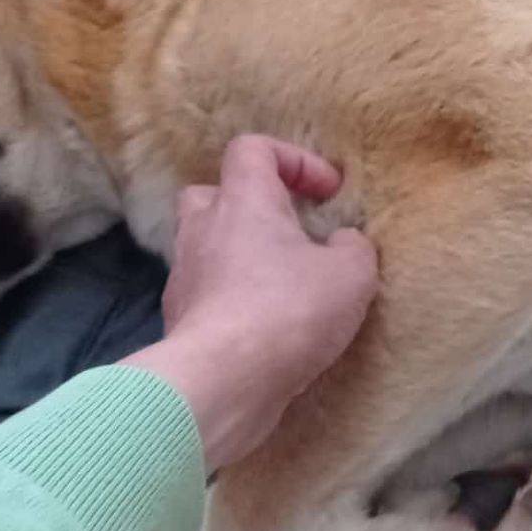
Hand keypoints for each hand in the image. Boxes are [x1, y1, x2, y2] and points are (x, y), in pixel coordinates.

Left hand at [126, 136, 376, 471]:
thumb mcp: (351, 275)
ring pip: (204, 248)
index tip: (327, 193)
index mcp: (243, 201)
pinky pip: (205, 295)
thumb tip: (341, 243)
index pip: (252, 149)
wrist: (223, 381)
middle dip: (247, 206)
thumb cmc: (288, 311)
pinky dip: (230, 300)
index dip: (292, 160)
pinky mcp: (178, 321)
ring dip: (238, 257)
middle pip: (211, 194)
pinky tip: (262, 328)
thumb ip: (353, 248)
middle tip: (285, 232)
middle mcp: (203, 230)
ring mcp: (183, 277)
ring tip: (278, 286)